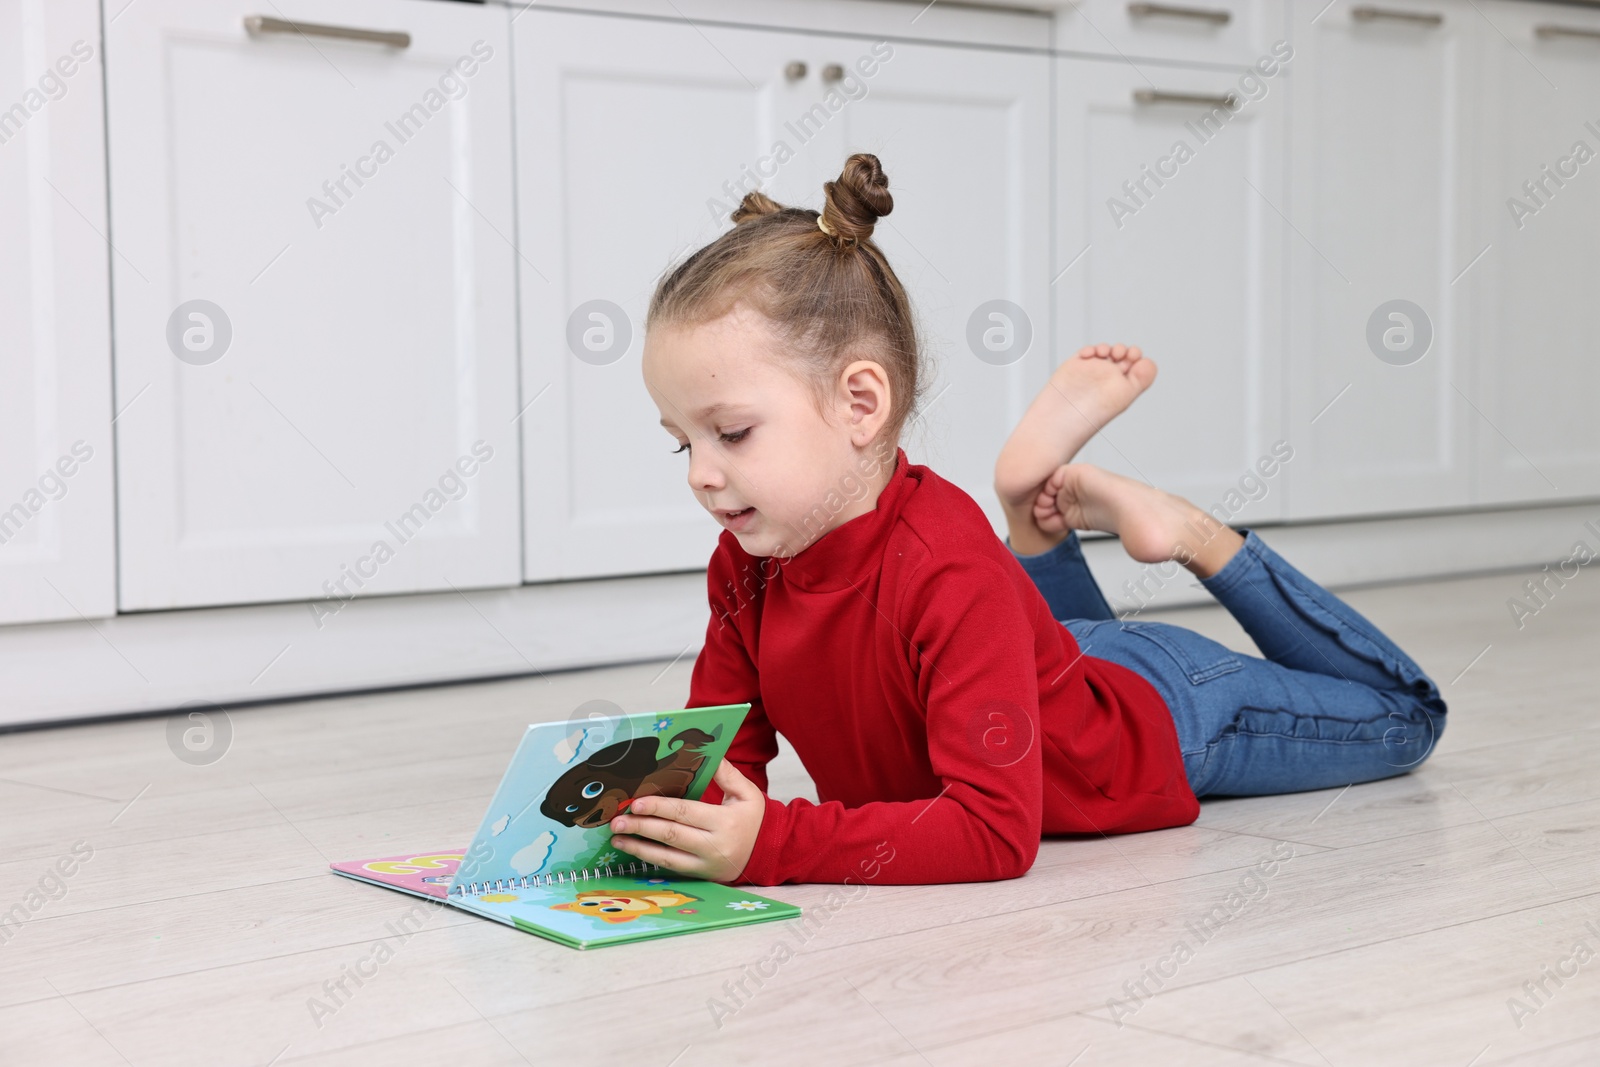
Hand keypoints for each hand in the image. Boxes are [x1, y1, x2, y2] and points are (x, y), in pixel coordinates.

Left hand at [608, 759, 765, 882]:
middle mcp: (714, 846)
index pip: (685, 813)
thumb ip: (726, 774)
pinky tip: (635, 850)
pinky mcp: (701, 875)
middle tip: (617, 821)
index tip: (636, 803)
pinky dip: (651, 859)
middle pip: (671, 835)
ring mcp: (706, 865)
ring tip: (617, 839)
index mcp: (725, 822)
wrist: (770, 852)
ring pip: (667, 857)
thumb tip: (707, 754)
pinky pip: (672, 868)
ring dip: (639, 848)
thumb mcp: (747, 792)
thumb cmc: (755, 819)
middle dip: (641, 827)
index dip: (659, 808)